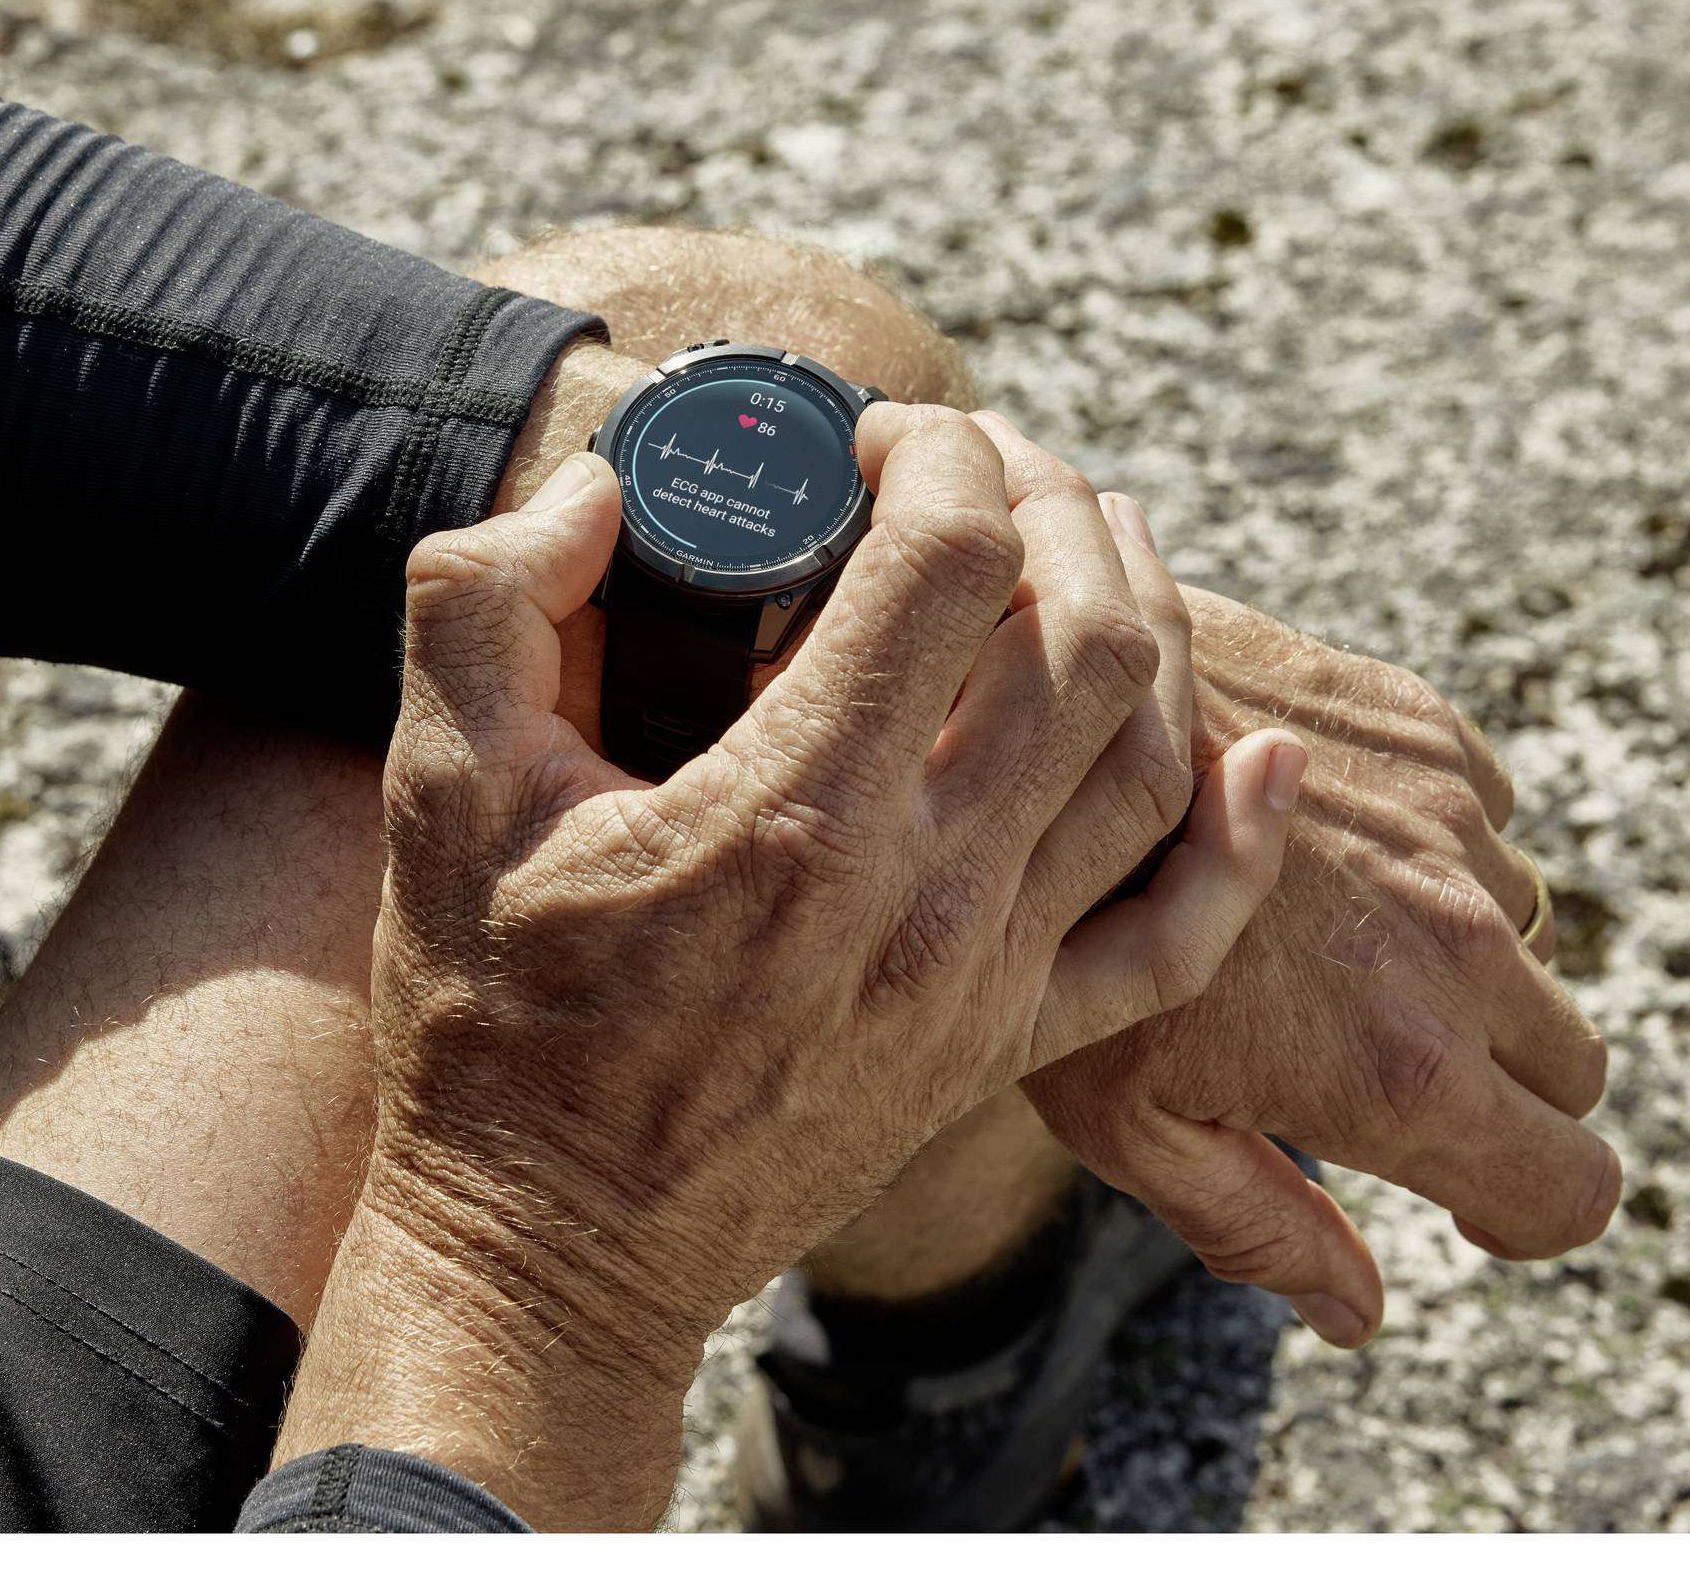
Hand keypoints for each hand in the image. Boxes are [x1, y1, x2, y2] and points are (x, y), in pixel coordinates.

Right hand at [276, 408, 1305, 1526]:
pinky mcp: (1007, 1046)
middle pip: (1089, 634)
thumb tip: (598, 490)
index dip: (936, 453)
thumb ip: (488, 602)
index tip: (875, 438)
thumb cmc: (485, 1020)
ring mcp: (986, 975)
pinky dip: (1239, 838)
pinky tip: (1256, 756)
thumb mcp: (433, 785)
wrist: (549, 1252)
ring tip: (1081, 545)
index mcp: (794, 809)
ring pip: (1156, 755)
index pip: (952, 561)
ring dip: (1147, 618)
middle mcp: (926, 888)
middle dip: (1054, 503)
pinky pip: (1178, 936)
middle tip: (980, 465)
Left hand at [1024, 586, 1615, 1350]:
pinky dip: (1432, 840)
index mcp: (1403, 1072)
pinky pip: (1483, 814)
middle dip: (1506, 1088)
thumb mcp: (1129, 1119)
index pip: (1571, 1188)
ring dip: (1460, 950)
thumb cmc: (1058, 938)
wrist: (1034, 727)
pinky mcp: (1425, 730)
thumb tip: (1356, 1315)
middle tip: (1389, 1069)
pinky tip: (1317, 837)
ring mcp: (1450, 830)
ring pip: (1524, 932)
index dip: (1529, 1212)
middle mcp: (1459, 949)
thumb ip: (1258, 1224)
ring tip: (1322, 936)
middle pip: (1573, 1067)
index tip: (1474, 1204)